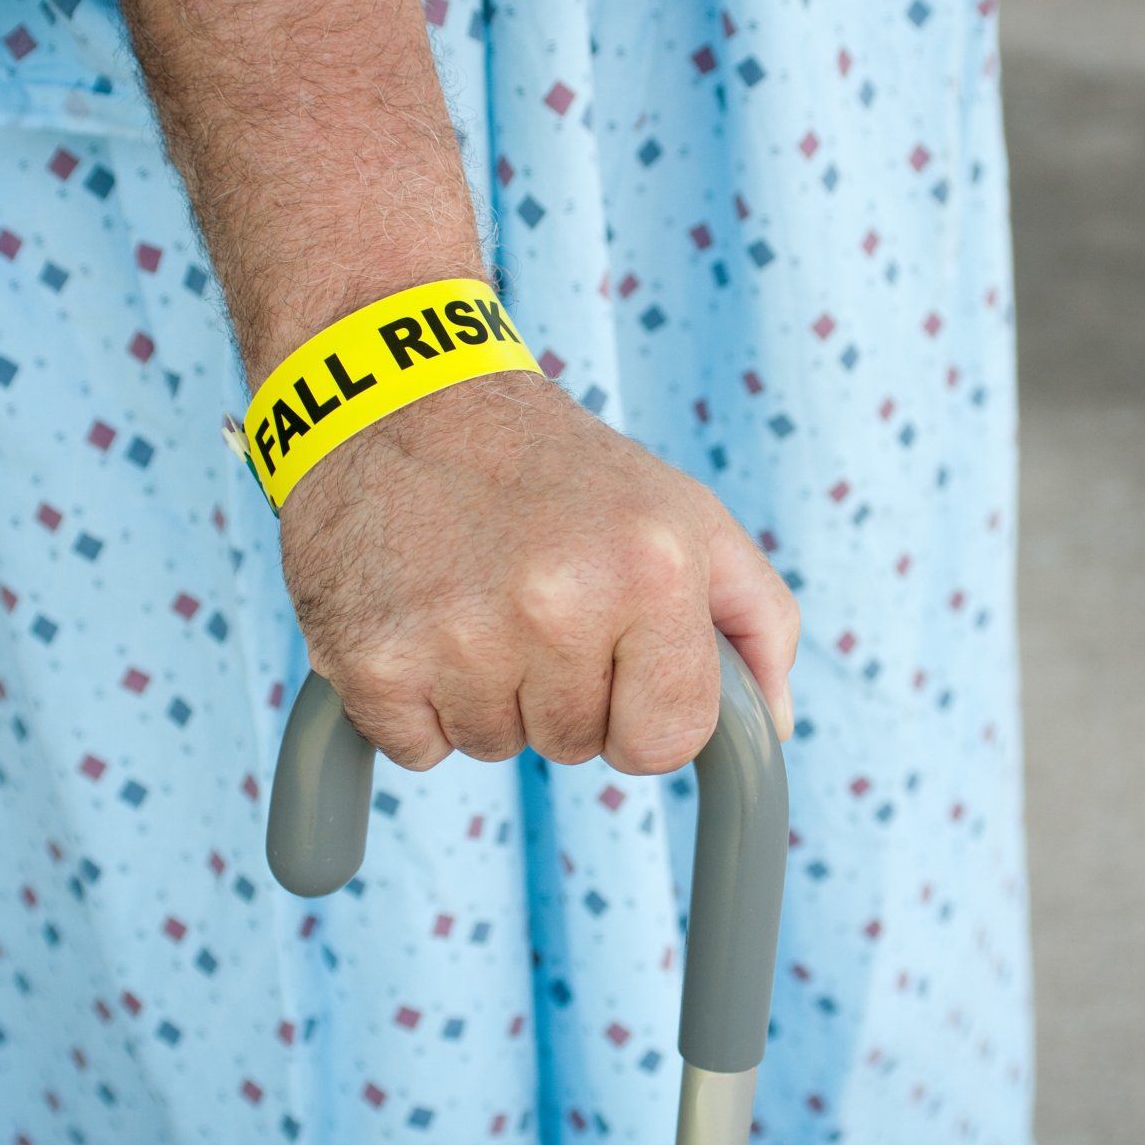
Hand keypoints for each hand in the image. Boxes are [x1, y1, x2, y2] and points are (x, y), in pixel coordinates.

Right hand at [277, 370, 798, 773]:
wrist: (398, 396)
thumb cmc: (553, 469)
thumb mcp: (684, 512)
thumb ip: (756, 618)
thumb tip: (773, 728)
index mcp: (654, 571)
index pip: (669, 741)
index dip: (641, 708)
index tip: (614, 655)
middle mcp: (559, 605)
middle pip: (577, 746)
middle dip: (561, 692)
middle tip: (529, 598)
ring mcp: (459, 636)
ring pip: (494, 748)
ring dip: (486, 693)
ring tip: (471, 594)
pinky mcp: (371, 658)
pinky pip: (417, 748)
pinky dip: (415, 700)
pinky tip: (417, 614)